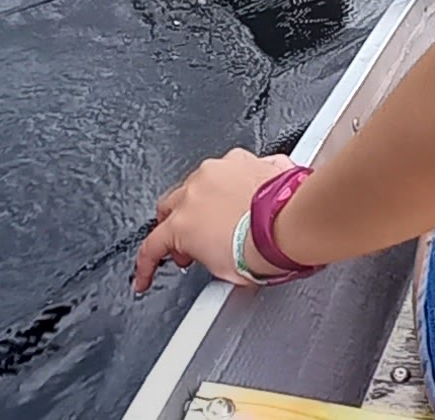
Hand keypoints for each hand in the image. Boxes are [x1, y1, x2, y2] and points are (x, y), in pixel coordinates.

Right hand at [131, 148, 296, 293]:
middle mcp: (194, 190)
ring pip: (200, 182)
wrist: (290, 225)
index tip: (145, 275)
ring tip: (226, 217)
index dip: (146, 265)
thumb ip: (203, 256)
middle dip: (176, 223)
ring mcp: (218, 170)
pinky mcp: (244, 159)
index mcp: (182, 222)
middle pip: (171, 206)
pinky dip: (235, 183)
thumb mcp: (222, 270)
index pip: (152, 246)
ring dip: (206, 199)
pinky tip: (247, 197)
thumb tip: (209, 256)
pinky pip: (231, 170)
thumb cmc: (261, 249)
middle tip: (193, 242)